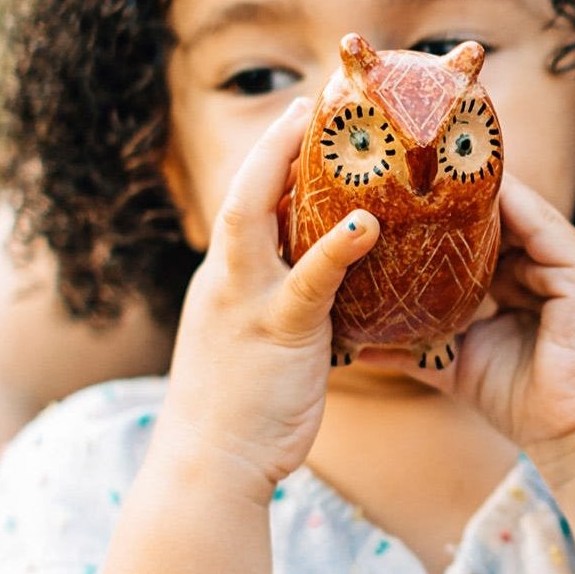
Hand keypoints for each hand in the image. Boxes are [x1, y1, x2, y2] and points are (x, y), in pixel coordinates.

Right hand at [162, 98, 379, 496]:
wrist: (207, 470)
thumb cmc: (240, 412)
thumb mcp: (254, 343)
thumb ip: (281, 304)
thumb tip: (324, 282)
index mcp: (225, 280)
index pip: (242, 203)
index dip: (267, 158)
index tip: (296, 119)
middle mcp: (227, 280)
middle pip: (242, 192)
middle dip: (272, 143)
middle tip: (310, 103)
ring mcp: (245, 302)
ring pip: (254, 218)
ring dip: (286, 167)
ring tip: (325, 130)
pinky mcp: (276, 333)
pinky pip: (306, 279)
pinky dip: (336, 246)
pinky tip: (367, 222)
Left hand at [376, 177, 574, 481]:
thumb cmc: (528, 406)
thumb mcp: (462, 362)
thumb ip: (420, 345)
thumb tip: (359, 345)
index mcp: (535, 280)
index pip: (493, 233)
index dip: (449, 215)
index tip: (401, 196)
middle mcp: (557, 263)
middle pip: (506, 214)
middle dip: (459, 195)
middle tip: (407, 172)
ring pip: (520, 210)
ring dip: (477, 191)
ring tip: (428, 168)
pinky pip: (538, 224)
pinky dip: (503, 205)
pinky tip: (463, 193)